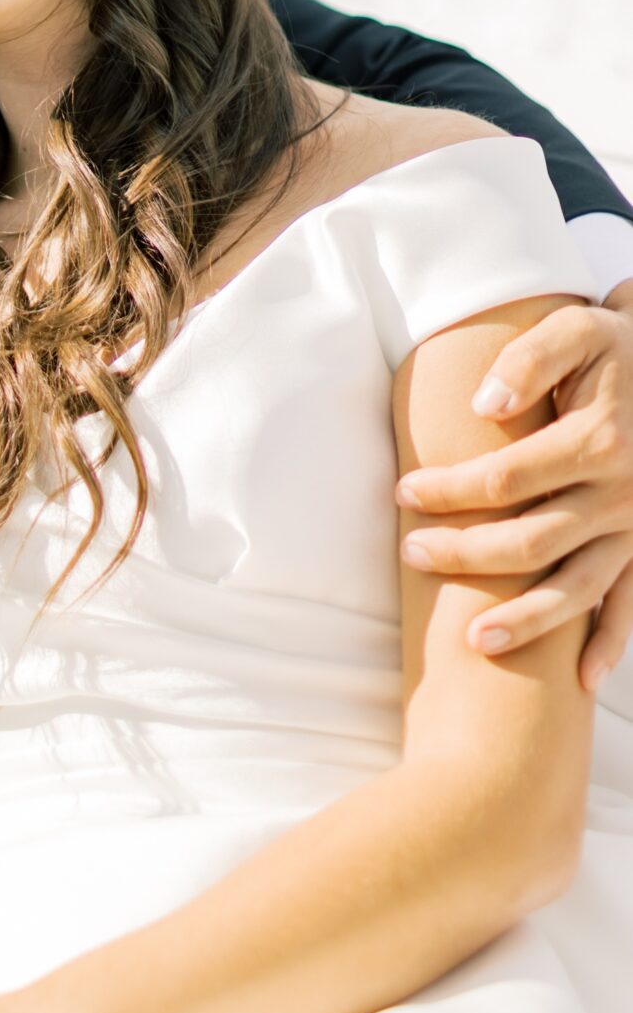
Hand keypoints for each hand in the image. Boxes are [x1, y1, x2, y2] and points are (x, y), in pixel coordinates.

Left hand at [395, 291, 632, 688]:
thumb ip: (528, 361)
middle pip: (531, 542)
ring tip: (476, 644)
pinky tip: (580, 679)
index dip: (449, 489)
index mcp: (596, 441)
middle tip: (411, 552)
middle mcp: (620, 494)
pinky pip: (630, 604)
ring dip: (528, 621)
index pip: (504, 479)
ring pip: (579, 591)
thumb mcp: (574, 332)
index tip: (403, 492)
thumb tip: (485, 405)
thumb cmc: (612, 348)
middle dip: (466, 554)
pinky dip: (610, 644)